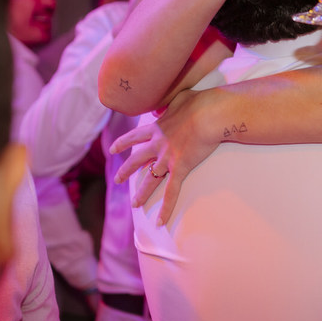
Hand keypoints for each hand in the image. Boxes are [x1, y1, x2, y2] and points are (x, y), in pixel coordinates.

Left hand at [109, 88, 219, 223]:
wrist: (208, 114)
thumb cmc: (199, 103)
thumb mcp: (179, 98)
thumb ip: (170, 103)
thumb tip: (166, 104)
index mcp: (157, 128)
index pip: (134, 138)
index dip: (122, 144)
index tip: (113, 150)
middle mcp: (157, 145)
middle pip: (136, 161)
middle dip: (125, 171)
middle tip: (117, 179)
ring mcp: (167, 159)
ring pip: (150, 180)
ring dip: (142, 193)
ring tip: (135, 204)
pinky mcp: (180, 169)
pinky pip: (171, 192)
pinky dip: (166, 208)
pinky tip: (161, 222)